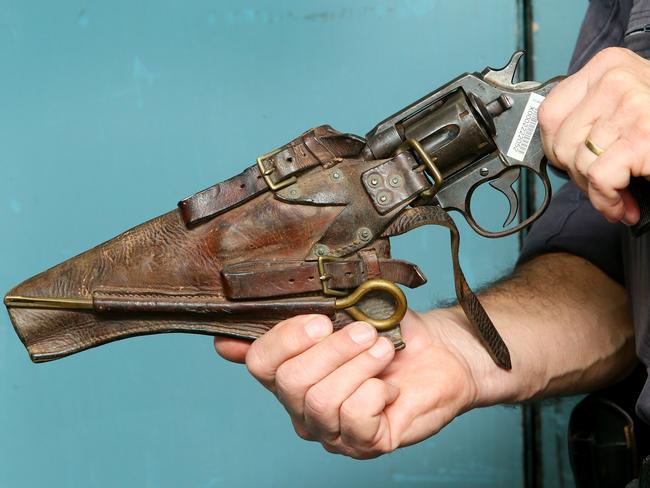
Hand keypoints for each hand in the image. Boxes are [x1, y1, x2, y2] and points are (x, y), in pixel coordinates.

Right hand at [214, 310, 490, 458]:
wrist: (441, 351)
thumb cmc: (391, 330)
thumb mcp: (345, 310)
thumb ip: (296, 317)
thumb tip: (226, 340)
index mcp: (291, 371)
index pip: (259, 363)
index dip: (286, 338)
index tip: (321, 320)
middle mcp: (303, 407)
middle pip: (290, 382)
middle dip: (334, 350)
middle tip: (366, 333)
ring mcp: (332, 429)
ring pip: (322, 401)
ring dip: (359, 366)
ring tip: (383, 352)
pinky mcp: (365, 443)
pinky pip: (356, 419)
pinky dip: (378, 392)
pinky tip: (390, 385)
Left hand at [538, 47, 649, 223]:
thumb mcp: (626, 105)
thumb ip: (592, 117)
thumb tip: (555, 153)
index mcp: (607, 66)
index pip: (549, 113)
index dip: (555, 149)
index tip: (572, 164)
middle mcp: (615, 80)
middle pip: (561, 142)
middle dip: (578, 174)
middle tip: (602, 183)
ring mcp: (630, 106)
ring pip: (579, 163)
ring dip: (597, 191)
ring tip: (618, 195)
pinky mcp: (642, 136)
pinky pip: (600, 179)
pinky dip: (608, 200)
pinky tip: (625, 205)